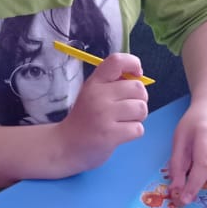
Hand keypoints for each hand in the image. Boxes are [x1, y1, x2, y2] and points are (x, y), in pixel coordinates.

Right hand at [56, 53, 148, 174]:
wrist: (65, 146)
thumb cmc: (84, 119)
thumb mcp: (92, 94)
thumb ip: (112, 84)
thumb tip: (138, 77)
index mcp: (94, 83)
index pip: (117, 61)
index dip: (133, 63)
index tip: (136, 74)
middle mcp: (98, 95)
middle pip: (138, 88)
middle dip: (140, 99)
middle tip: (127, 108)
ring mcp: (104, 115)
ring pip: (141, 109)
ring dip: (138, 117)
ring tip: (124, 121)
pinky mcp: (110, 134)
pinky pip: (138, 128)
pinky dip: (133, 132)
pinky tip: (120, 134)